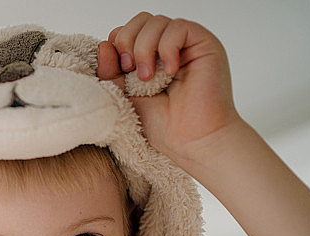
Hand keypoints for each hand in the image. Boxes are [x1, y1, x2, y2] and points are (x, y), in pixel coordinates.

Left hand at [97, 13, 244, 166]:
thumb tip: (104, 44)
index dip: (118, 43)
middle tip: (130, 71)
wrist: (191, 141)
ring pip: (157, 21)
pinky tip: (170, 72)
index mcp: (149, 57)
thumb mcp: (124, 96)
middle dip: (128, 42)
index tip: (119, 71)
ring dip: (144, 48)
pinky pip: (179, 27)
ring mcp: (186, 45)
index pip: (128, 31)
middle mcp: (168, 47)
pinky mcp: (204, 44)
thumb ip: (111, 72)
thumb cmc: (163, 125)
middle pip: (141, 20)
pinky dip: (167, 48)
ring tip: (147, 78)